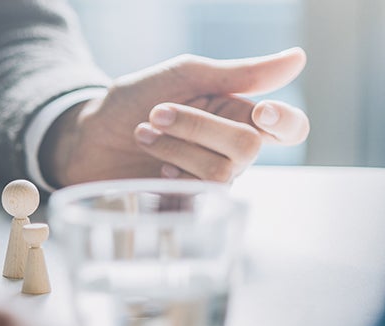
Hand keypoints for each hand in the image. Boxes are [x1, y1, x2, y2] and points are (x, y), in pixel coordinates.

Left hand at [43, 48, 310, 184]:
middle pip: (249, 147)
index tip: (261, 111)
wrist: (85, 138)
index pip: (289, 128)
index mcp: (237, 115)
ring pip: (220, 173)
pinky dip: (169, 177)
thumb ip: (237, 73)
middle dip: (198, 127)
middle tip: (156, 113)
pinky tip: (149, 171)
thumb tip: (298, 59)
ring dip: (174, 147)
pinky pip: (196, 198)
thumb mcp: (181, 76)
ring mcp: (209, 183)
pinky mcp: (185, 208)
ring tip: (142, 134)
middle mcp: (231, 153)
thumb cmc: (131, 103)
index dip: (286, 122)